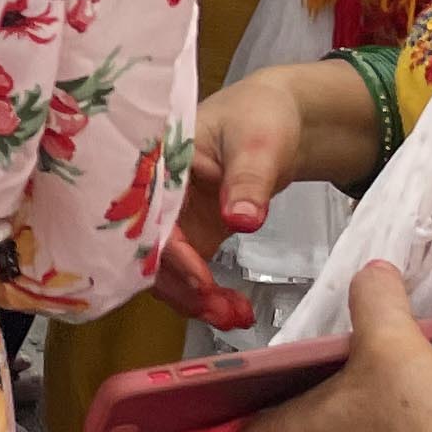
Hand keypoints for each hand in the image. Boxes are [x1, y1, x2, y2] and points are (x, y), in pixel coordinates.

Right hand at [148, 63, 342, 323]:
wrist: (283, 119)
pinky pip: (188, 272)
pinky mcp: (191, 233)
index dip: (169, 251)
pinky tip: (234, 311)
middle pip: (149, 250)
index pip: (149, 213)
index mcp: (157, 161)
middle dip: (182, 287)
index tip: (201, 279)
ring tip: (236, 316)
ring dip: (195, 299)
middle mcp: (155, 193)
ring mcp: (173, 217)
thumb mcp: (259, 144)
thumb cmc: (262, 116)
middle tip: (221, 312)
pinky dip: (207, 296)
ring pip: (167, 269)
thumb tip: (241, 221)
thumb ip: (249, 182)